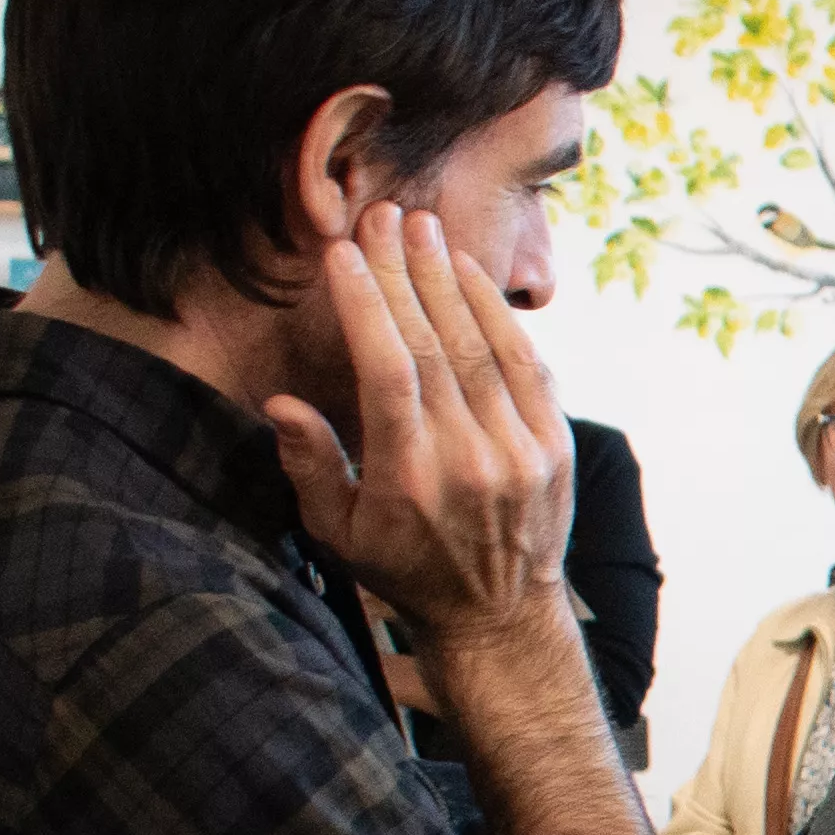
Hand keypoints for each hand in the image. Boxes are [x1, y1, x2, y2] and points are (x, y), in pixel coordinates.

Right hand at [266, 205, 581, 659]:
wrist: (500, 616)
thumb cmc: (405, 570)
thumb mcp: (340, 535)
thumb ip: (310, 466)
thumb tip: (279, 403)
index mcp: (411, 478)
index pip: (388, 372)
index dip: (366, 307)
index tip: (344, 255)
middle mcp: (471, 460)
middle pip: (435, 345)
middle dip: (404, 274)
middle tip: (383, 217)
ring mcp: (521, 452)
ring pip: (483, 347)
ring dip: (450, 280)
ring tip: (422, 228)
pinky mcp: (554, 447)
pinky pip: (526, 366)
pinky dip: (499, 316)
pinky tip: (469, 274)